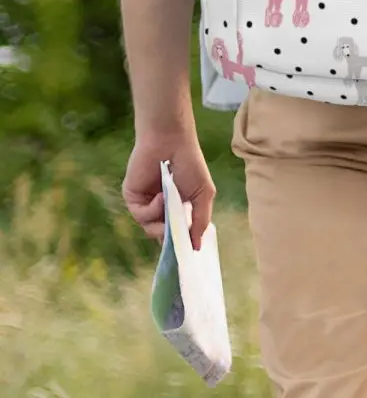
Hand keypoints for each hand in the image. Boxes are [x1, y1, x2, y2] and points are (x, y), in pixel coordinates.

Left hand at [123, 130, 214, 251]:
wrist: (171, 142)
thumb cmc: (191, 164)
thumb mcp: (203, 194)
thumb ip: (200, 221)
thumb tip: (197, 247)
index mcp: (177, 207)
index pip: (176, 233)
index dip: (180, 244)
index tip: (186, 255)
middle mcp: (160, 208)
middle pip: (162, 236)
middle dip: (170, 239)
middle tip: (177, 239)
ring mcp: (146, 204)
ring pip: (150, 229)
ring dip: (162, 222)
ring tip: (170, 206)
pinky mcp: (132, 198)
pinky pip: (141, 215)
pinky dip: (152, 210)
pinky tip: (161, 196)